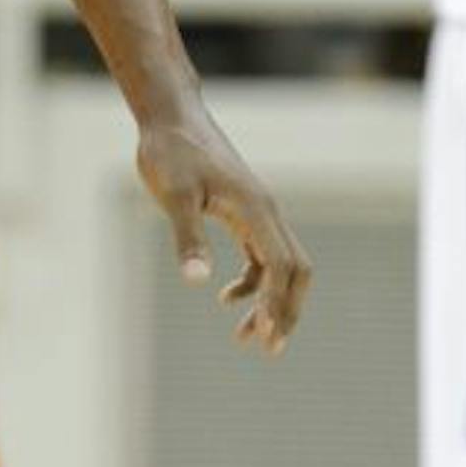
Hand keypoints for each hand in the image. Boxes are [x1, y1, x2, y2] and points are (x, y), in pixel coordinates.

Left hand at [135, 110, 310, 355]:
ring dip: (270, 301)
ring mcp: (257, 213)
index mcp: (255, 208)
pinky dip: (252, 282)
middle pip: (295, 270)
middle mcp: (265, 211)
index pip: (282, 266)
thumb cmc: (170, 152)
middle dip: (287, 310)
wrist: (171, 118)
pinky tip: (225, 298)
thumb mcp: (173, 196)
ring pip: (280, 265)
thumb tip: (198, 282)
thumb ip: (188, 238)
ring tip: (246, 338)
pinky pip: (260, 255)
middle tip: (269, 348)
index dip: (279, 304)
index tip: (265, 337)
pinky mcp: (243, 213)